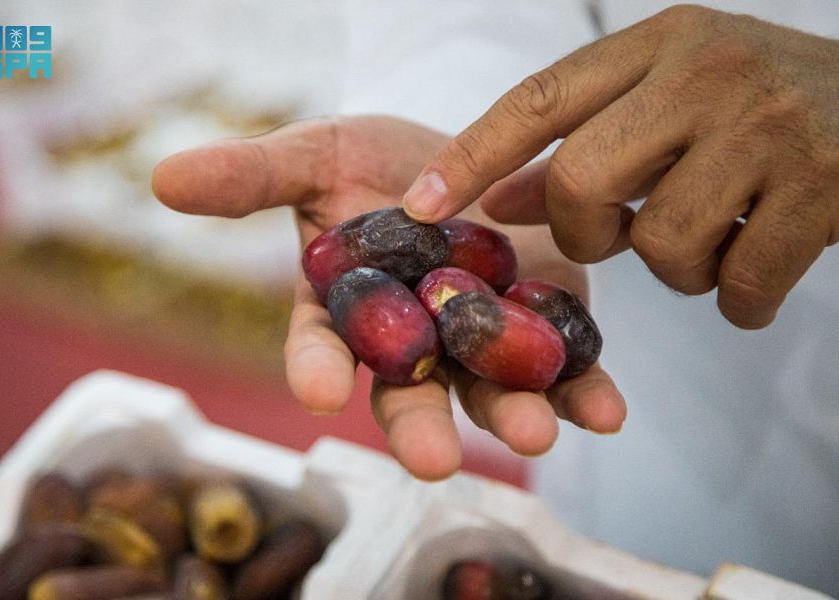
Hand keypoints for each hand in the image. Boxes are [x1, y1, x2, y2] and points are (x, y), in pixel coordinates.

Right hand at [152, 116, 624, 479]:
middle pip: (408, 388)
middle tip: (431, 459)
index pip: (323, 344)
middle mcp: (412, 339)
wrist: (468, 153)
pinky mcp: (543, 325)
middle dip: (418, 424)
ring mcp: (479, 338)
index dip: (318, 367)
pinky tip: (605, 411)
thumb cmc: (376, 160)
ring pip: (489, 387)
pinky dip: (583, 389)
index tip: (321, 390)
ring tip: (532, 433)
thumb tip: (163, 177)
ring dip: (510, 414)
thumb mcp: (316, 155)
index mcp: (349, 308)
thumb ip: (254, 175)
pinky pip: (564, 365)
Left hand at [402, 5, 838, 329]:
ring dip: (677, 270)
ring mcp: (768, 127)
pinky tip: (758, 270)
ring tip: (715, 241)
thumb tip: (499, 198)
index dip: (471, 156)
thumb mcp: (671, 98)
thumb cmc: (766, 103)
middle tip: (624, 233)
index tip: (419, 208)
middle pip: (582, 181)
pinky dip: (740, 299)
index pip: (539, 100)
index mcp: (660, 44)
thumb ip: (586, 143)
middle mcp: (706, 73)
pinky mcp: (825, 188)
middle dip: (588, 234)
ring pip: (660, 245)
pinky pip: (738, 283)